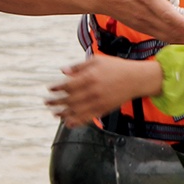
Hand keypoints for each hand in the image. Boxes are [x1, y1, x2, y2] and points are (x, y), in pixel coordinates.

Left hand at [47, 55, 163, 126]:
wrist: (136, 79)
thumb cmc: (116, 67)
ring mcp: (99, 102)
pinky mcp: (104, 110)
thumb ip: (79, 66)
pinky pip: (87, 118)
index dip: (56, 88)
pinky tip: (68, 123)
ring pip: (76, 111)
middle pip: (69, 99)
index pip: (68, 84)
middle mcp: (93, 91)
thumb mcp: (97, 60)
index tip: (49, 89)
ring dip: (63, 113)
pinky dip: (76, 121)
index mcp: (90, 76)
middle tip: (46, 102)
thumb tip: (63, 71)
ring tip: (54, 113)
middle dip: (56, 102)